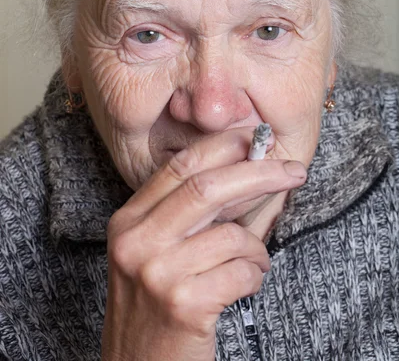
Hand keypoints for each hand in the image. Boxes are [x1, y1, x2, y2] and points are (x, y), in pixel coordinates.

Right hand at [101, 128, 306, 360]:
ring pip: (232, 235)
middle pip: (208, 187)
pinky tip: (246, 283)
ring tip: (254, 260)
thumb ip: (199, 212)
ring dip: (257, 246)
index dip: (224, 146)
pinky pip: (241, 272)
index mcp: (130, 219)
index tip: (258, 139)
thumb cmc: (157, 304)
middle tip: (293, 170)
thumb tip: (255, 169)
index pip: (181, 166)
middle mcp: (136, 241)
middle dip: (259, 173)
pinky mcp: (183, 305)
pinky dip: (255, 274)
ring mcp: (156, 273)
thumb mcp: (162, 250)